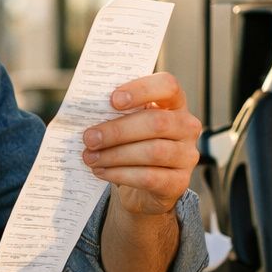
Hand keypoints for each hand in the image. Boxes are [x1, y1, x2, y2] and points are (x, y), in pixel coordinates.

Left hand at [81, 71, 200, 217]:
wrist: (144, 185)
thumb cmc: (131, 144)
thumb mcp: (127, 123)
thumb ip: (113, 114)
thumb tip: (84, 114)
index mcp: (174, 103)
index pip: (168, 86)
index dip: (142, 90)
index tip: (113, 100)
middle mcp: (187, 126)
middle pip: (157, 122)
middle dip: (118, 130)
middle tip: (89, 138)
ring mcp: (187, 155)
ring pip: (154, 152)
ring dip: (116, 155)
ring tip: (89, 157)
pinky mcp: (179, 182)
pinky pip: (150, 177)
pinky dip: (121, 174)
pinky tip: (101, 171)